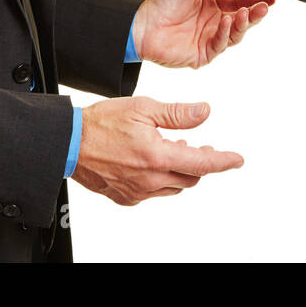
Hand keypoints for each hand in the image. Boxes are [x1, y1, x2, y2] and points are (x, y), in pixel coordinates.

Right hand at [72, 97, 242, 205]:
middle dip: (201, 163)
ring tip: (175, 149)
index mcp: (157, 157)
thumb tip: (204, 112)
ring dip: (180, 171)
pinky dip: (161, 179)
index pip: (202, 163)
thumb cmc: (102, 123)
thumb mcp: (144, 108)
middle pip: (190, 178)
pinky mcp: (126, 198)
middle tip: (203, 148)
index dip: (223, 161)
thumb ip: (177, 114)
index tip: (237, 160)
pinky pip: (153, 193)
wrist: (68, 143)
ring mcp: (137, 192)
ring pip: (173, 187)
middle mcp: (150, 180)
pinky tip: (154, 163)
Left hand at [135, 0, 274, 68]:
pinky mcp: (202, 55)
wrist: (142, 22)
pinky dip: (225, 33)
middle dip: (255, 13)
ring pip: (235, 34)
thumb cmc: (161, 2)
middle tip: (265, 6)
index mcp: (212, 6)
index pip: (239, 2)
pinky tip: (227, 20)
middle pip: (242, 20)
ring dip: (243, 24)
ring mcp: (209, 40)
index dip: (255, 0)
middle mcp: (214, 24)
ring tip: (246, 13)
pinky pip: (219, 45)